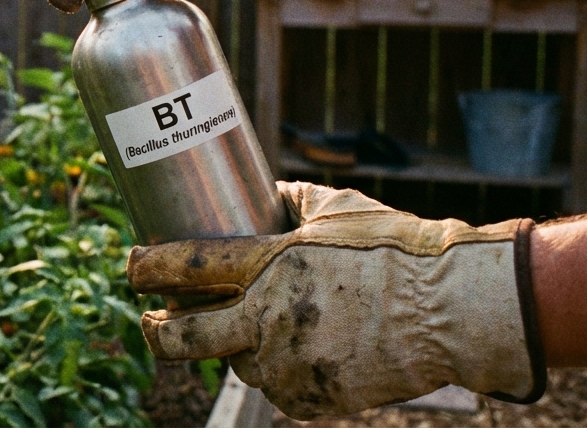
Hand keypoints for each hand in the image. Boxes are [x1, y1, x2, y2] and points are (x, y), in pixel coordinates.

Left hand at [126, 182, 544, 419]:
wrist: (454, 307)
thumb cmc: (396, 247)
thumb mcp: (335, 207)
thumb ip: (289, 200)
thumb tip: (260, 189)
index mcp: (268, 265)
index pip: (184, 267)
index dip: (145, 268)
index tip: (132, 266)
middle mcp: (268, 318)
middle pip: (181, 339)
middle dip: (156, 332)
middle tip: (153, 323)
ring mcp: (288, 363)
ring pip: (235, 364)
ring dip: (239, 348)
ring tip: (263, 328)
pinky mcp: (312, 397)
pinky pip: (278, 388)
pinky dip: (281, 372)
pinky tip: (303, 351)